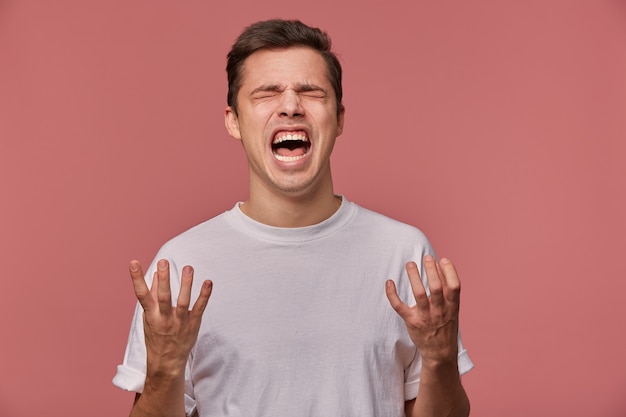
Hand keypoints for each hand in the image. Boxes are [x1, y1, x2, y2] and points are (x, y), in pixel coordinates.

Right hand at [130, 259, 212, 379]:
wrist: (166, 363)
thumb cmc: (156, 336)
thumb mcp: (150, 317)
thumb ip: (154, 295)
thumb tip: (156, 274)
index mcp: (151, 315)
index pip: (141, 294)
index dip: (137, 279)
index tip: (133, 262)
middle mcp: (164, 319)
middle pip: (164, 297)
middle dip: (164, 280)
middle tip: (163, 262)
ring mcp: (179, 322)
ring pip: (183, 302)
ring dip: (186, 284)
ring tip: (188, 268)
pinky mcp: (193, 324)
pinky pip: (199, 308)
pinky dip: (204, 295)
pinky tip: (208, 282)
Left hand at [385, 255, 459, 364]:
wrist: (440, 353)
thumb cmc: (446, 325)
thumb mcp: (453, 309)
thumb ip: (447, 289)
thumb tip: (440, 264)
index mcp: (452, 307)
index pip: (454, 286)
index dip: (449, 271)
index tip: (442, 259)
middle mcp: (440, 311)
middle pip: (436, 288)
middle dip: (431, 271)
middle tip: (426, 257)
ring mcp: (425, 317)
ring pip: (418, 294)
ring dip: (414, 277)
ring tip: (410, 264)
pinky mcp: (411, 322)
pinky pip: (399, 306)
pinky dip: (392, 294)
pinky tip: (389, 282)